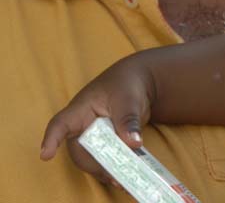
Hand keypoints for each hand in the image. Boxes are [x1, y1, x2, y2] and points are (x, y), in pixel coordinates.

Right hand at [40, 56, 153, 184]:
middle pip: (80, 152)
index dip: (52, 140)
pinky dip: (116, 170)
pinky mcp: (106, 147)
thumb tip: (133, 143)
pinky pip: (106, 162)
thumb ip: (128, 120)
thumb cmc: (126, 85)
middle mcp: (82, 128)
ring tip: (123, 180)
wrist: (138, 84)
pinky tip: (128, 177)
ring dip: (106, 172)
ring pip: (93, 161)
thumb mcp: (128, 98)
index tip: (46, 155)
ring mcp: (93, 139)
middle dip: (95, 166)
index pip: (61, 124)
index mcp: (80, 110)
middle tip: (115, 175)